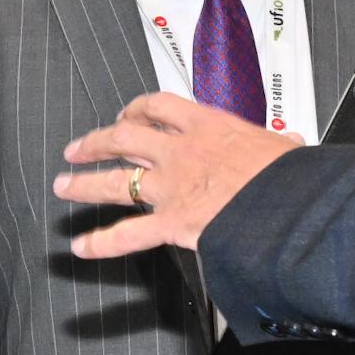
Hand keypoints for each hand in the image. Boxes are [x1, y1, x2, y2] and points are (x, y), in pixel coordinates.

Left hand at [54, 92, 298, 257]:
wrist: (289, 203)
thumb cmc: (290, 175)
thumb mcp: (283, 149)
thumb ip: (278, 145)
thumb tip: (290, 142)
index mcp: (207, 126)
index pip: (159, 107)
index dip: (136, 110)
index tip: (127, 115)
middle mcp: (180, 152)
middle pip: (123, 139)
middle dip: (94, 143)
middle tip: (76, 150)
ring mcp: (171, 186)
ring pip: (115, 181)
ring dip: (84, 184)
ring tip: (63, 186)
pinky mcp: (171, 222)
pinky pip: (129, 234)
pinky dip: (102, 242)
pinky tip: (82, 247)